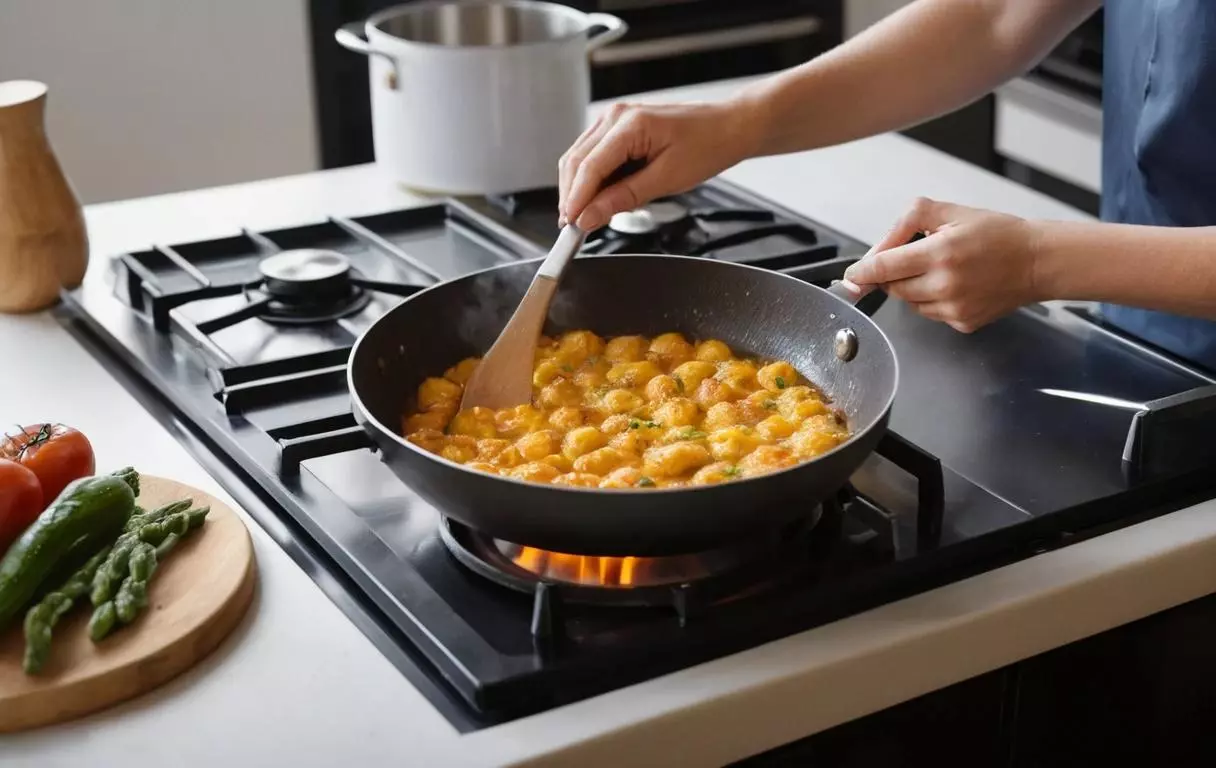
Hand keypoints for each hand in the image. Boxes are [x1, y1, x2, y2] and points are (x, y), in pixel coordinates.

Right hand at [558, 100, 759, 230]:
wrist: (728, 127)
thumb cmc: (707, 145)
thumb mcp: (667, 179)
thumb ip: (624, 198)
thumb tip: (591, 215)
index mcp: (630, 124)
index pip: (589, 167)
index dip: (576, 199)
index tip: (570, 225)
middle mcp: (616, 116)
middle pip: (575, 161)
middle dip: (571, 196)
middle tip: (574, 227)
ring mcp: (614, 119)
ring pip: (578, 158)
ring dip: (578, 188)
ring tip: (586, 216)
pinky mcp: (617, 127)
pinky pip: (592, 155)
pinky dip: (591, 179)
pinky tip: (598, 198)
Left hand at [842, 197, 1042, 332]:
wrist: (1037, 262)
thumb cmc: (997, 234)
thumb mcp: (949, 212)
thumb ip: (906, 224)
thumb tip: (876, 250)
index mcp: (940, 252)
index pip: (883, 267)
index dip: (861, 272)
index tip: (850, 276)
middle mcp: (945, 284)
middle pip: (892, 286)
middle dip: (894, 273)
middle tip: (915, 258)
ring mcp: (954, 308)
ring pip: (908, 302)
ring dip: (913, 287)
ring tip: (941, 269)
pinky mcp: (962, 323)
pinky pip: (929, 313)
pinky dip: (931, 300)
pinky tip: (955, 286)